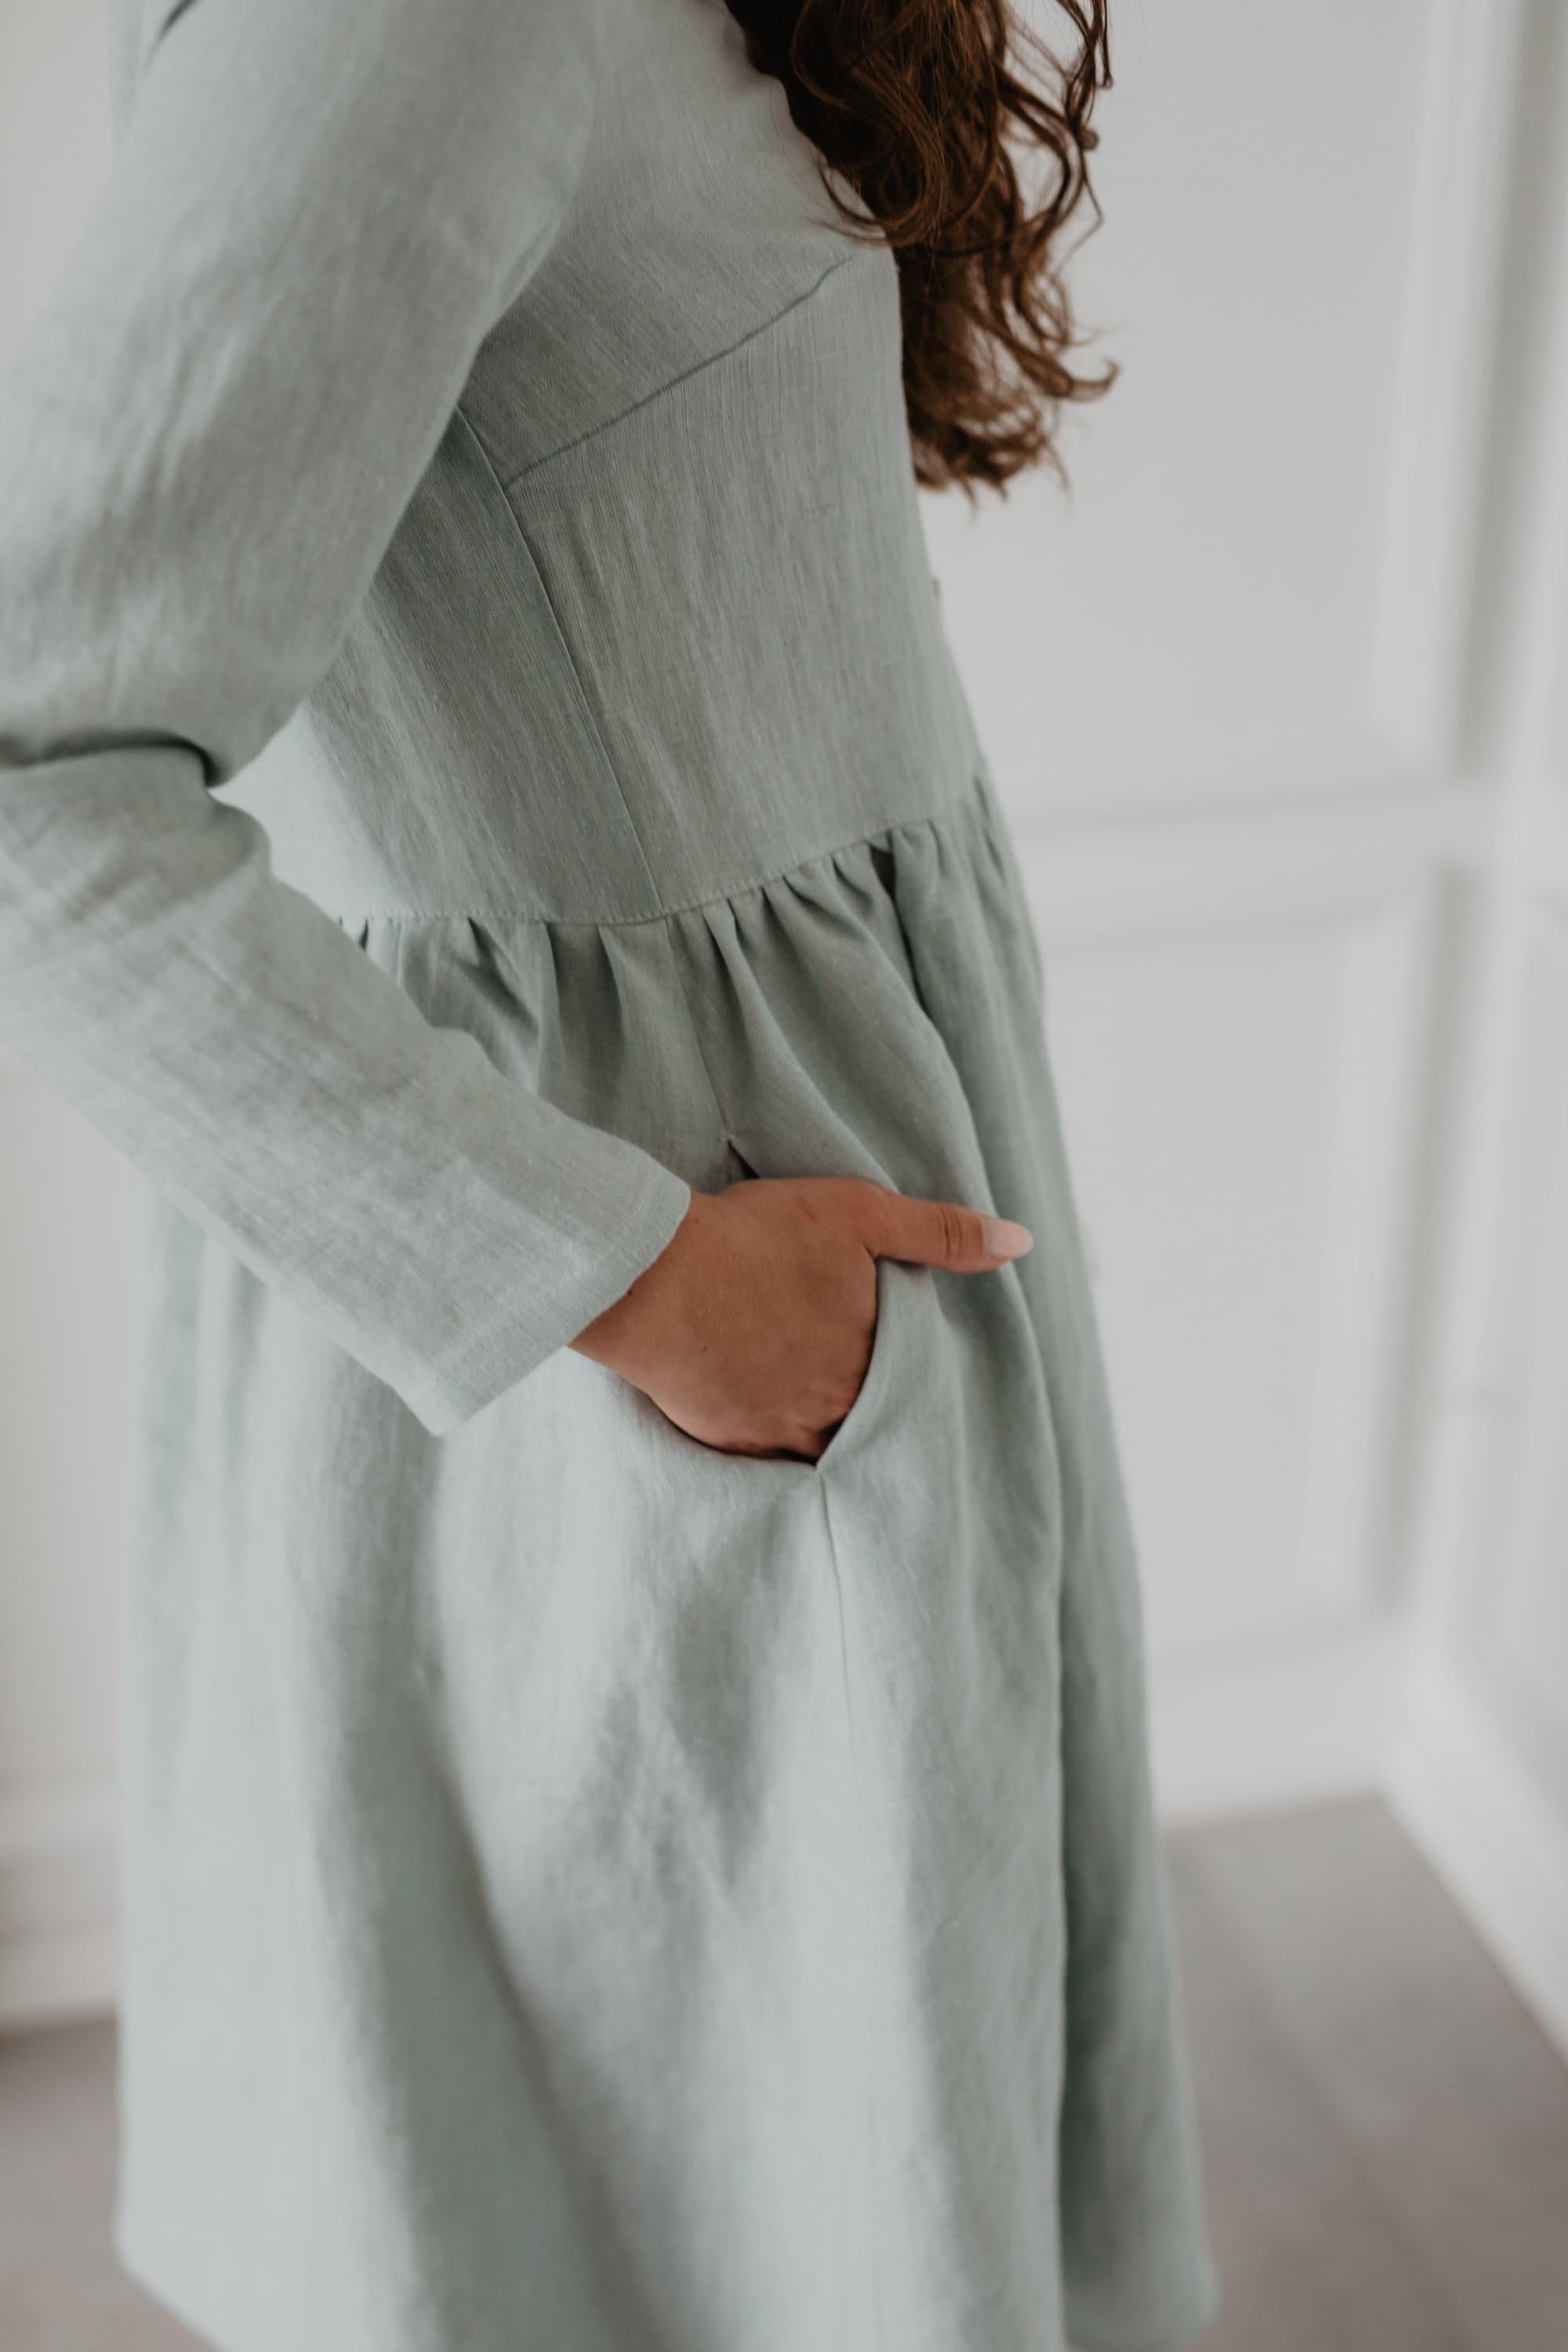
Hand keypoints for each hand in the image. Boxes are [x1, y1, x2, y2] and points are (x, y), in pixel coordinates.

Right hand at [570, 1174, 1033, 1461]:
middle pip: (866, 1423)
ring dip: (826, 1438)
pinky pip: (762, 1461)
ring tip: (825, 1423)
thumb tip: (1020, 1242)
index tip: (902, 1368)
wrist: (657, 1275)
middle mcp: (831, 1408)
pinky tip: (770, 1436)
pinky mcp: (723, 1439)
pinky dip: (772, 1451)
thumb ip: (941, 1233)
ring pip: (818, 1450)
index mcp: (871, 1361)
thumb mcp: (861, 1215)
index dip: (906, 1373)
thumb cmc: (758, 1238)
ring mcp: (774, 1431)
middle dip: (869, 1414)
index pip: (909, 1383)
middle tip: (865, 1401)